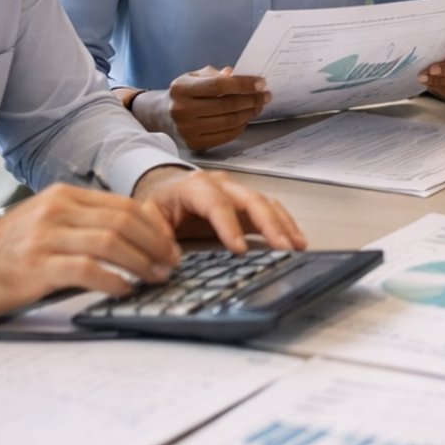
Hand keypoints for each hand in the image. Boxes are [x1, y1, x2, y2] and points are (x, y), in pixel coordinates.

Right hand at [0, 184, 181, 316]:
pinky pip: (89, 269)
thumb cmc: (5, 251)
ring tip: (157, 277)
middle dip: (156, 245)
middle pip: (124, 222)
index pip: (124, 206)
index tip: (171, 246)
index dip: (155, 228)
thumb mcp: (45, 222)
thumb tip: (132, 239)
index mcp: (63, 196)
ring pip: (112, 242)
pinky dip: (115, 280)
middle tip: (171, 264)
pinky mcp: (37, 265)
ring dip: (143, 263)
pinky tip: (125, 290)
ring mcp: (46, 236)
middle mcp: (57, 210)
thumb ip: (83, 223)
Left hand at [132, 167, 304, 252]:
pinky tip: (295, 239)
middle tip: (283, 247)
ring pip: (265, 203)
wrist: (164, 188)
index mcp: (193, 187)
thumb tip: (170, 259)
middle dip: (269, 224)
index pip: (216, 204)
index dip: (229, 226)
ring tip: (296, 245)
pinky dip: (284, 224)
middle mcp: (221, 185)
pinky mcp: (246, 205)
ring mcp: (237, 192)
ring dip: (283, 224)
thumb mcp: (147, 218)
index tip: (240, 250)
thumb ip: (155, 236)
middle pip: (250, 199)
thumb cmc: (159, 204)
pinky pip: (270, 209)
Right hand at [138, 67, 270, 150]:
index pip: (219, 86)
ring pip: (229, 122)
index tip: (261, 83)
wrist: (162, 115)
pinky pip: (226, 135)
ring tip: (258, 106)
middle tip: (265, 95)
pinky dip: (240, 126)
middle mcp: (182, 110)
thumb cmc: (184, 93)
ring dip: (249, 113)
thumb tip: (235, 74)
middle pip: (226, 105)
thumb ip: (215, 75)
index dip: (243, 84)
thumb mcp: (193, 77)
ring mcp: (187, 130)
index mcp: (181, 89)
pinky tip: (246, 118)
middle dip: (251, 99)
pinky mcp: (194, 144)